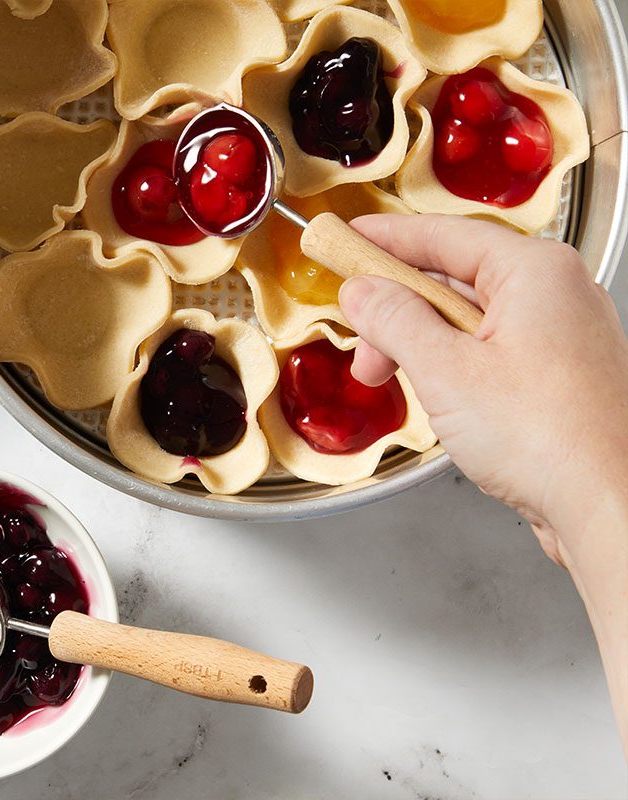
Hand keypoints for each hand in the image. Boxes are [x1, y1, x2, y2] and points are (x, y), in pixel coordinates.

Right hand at [337, 214, 627, 565]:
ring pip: (469, 318)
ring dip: (419, 344)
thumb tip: (364, 293)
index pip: (442, 235)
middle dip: (396, 310)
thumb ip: (394, 321)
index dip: (385, 239)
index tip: (346, 240)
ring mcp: (561, 335)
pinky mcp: (558, 374)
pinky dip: (451, 365)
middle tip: (359, 336)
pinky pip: (491, 350)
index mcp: (535, 273)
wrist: (607, 503)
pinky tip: (433, 393)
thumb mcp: (445, 371)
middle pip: (453, 278)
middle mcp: (556, 294)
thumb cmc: (552, 440)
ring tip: (390, 377)